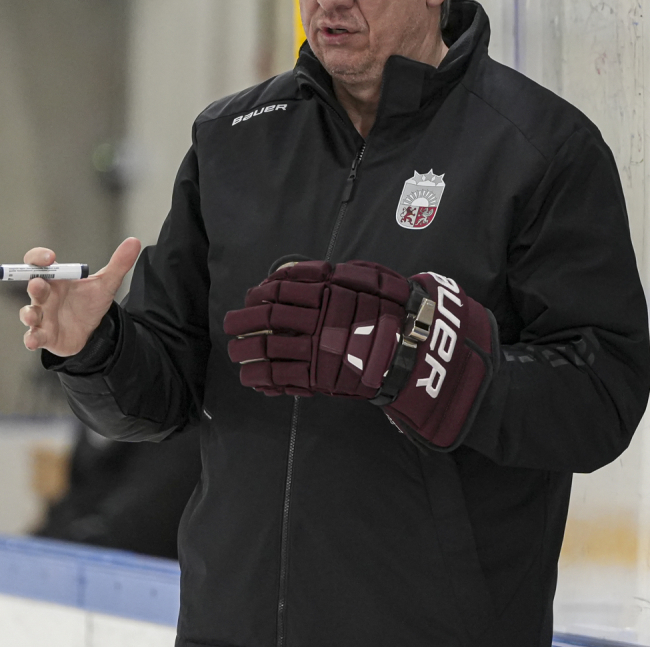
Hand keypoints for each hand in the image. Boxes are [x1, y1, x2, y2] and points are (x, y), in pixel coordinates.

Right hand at [19, 238, 142, 355]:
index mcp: (56, 279)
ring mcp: (43, 316)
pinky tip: (32, 340)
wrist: (94, 331)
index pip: (38, 263)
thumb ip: (118, 263)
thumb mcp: (106, 284)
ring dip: (28, 313)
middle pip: (33, 287)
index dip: (38, 258)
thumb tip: (134, 242)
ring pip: (29, 313)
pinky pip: (33, 337)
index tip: (50, 257)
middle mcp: (45, 296)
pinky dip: (31, 339)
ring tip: (33, 314)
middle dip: (34, 285)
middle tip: (38, 284)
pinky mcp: (45, 336)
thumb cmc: (91, 303)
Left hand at [224, 261, 497, 450]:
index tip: (251, 296)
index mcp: (327, 291)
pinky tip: (251, 378)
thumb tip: (294, 271)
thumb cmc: (397, 309)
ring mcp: (317, 350)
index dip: (260, 293)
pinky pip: (282, 378)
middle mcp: (317, 319)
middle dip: (244, 321)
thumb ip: (332, 273)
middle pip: (268, 318)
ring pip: (269, 349)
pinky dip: (262, 378)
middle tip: (231, 324)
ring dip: (246, 351)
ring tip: (235, 353)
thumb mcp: (368, 277)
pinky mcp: (321, 378)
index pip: (280, 289)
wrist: (418, 347)